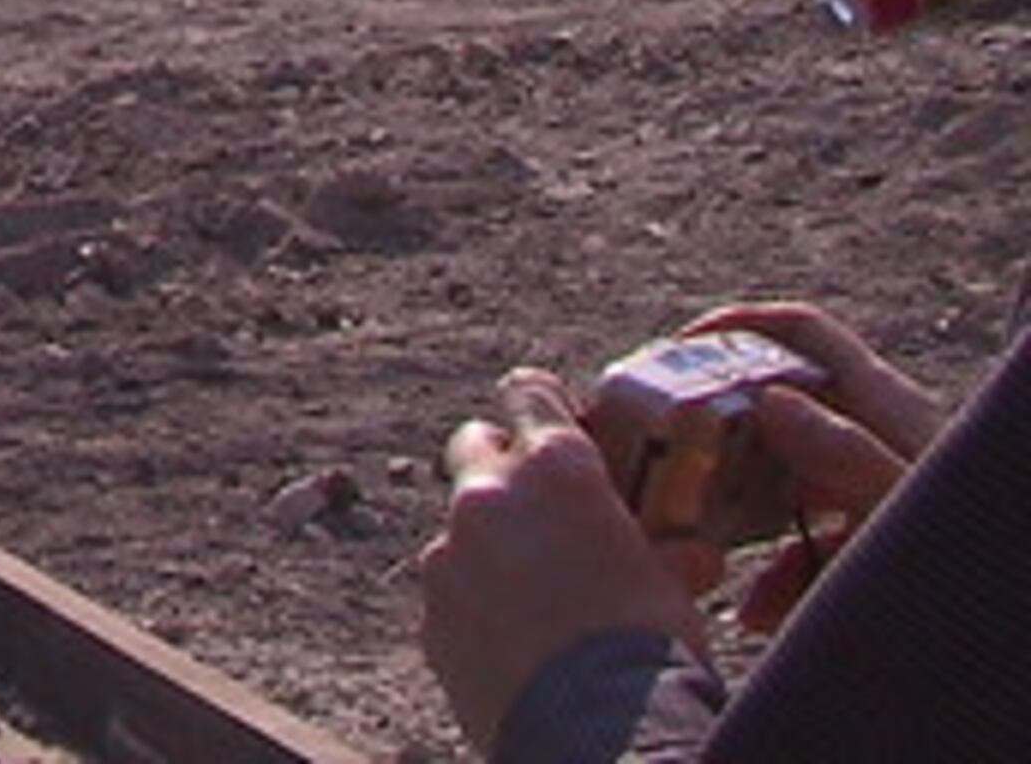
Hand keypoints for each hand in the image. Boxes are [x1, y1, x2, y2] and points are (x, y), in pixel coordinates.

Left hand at [418, 368, 710, 752]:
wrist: (604, 736)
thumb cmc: (652, 649)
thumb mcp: (671, 584)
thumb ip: (658, 549)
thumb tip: (690, 555)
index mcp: (555, 468)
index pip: (529, 393)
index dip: (541, 406)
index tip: (548, 422)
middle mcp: (489, 494)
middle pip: (474, 446)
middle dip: (499, 467)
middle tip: (534, 507)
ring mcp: (449, 552)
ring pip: (460, 529)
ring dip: (489, 548)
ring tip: (536, 599)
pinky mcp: (431, 611)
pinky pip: (450, 593)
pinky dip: (474, 605)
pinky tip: (513, 643)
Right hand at [672, 300, 947, 632]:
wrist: (1011, 632)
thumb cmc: (977, 566)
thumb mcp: (908, 508)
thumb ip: (848, 453)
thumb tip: (771, 401)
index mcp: (889, 410)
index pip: (800, 333)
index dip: (737, 327)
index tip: (677, 353)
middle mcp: (878, 440)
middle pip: (780, 406)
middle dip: (720, 431)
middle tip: (667, 456)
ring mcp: (876, 491)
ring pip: (787, 482)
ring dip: (743, 514)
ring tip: (705, 549)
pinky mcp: (878, 543)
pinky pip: (812, 543)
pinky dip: (779, 572)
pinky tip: (759, 610)